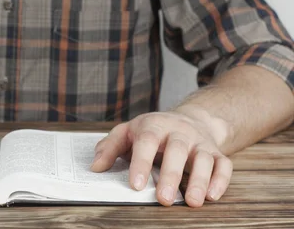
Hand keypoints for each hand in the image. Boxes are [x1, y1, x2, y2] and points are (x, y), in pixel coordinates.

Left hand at [90, 111, 232, 206]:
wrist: (189, 119)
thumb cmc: (152, 131)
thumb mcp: (127, 132)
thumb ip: (109, 147)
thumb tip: (95, 167)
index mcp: (153, 125)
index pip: (147, 141)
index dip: (141, 162)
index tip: (136, 185)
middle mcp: (178, 132)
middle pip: (176, 150)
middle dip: (170, 175)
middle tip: (163, 199)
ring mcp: (199, 142)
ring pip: (203, 158)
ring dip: (199, 180)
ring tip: (192, 202)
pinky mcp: (217, 152)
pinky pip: (224, 165)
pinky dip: (220, 180)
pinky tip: (211, 196)